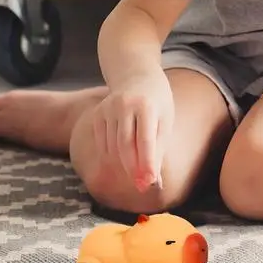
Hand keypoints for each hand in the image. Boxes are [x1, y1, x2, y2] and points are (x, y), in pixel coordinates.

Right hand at [92, 69, 173, 192]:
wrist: (137, 76)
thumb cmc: (157, 103)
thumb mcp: (165, 121)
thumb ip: (159, 148)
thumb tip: (153, 181)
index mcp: (146, 105)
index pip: (145, 140)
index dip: (146, 163)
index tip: (149, 183)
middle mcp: (124, 105)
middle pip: (125, 146)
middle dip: (133, 169)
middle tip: (142, 186)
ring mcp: (107, 108)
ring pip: (112, 147)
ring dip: (123, 165)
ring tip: (136, 174)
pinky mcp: (97, 114)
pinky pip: (102, 144)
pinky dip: (112, 157)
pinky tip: (122, 160)